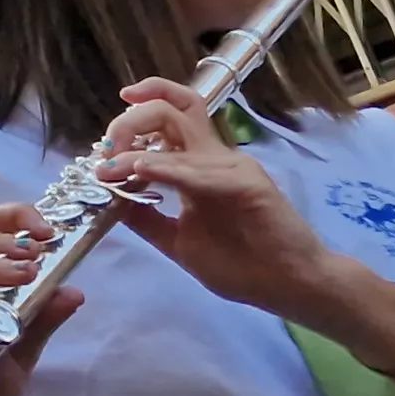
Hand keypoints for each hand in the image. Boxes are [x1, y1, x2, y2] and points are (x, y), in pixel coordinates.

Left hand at [93, 81, 358, 325]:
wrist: (292, 287)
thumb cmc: (244, 266)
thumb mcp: (179, 241)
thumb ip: (147, 219)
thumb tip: (109, 198)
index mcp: (200, 167)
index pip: (171, 117)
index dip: (133, 118)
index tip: (102, 146)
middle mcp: (216, 157)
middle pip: (174, 108)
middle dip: (131, 118)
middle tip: (106, 146)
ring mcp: (234, 166)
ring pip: (182, 129)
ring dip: (137, 143)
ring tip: (108, 165)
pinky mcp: (249, 184)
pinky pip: (199, 171)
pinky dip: (165, 168)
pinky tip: (140, 171)